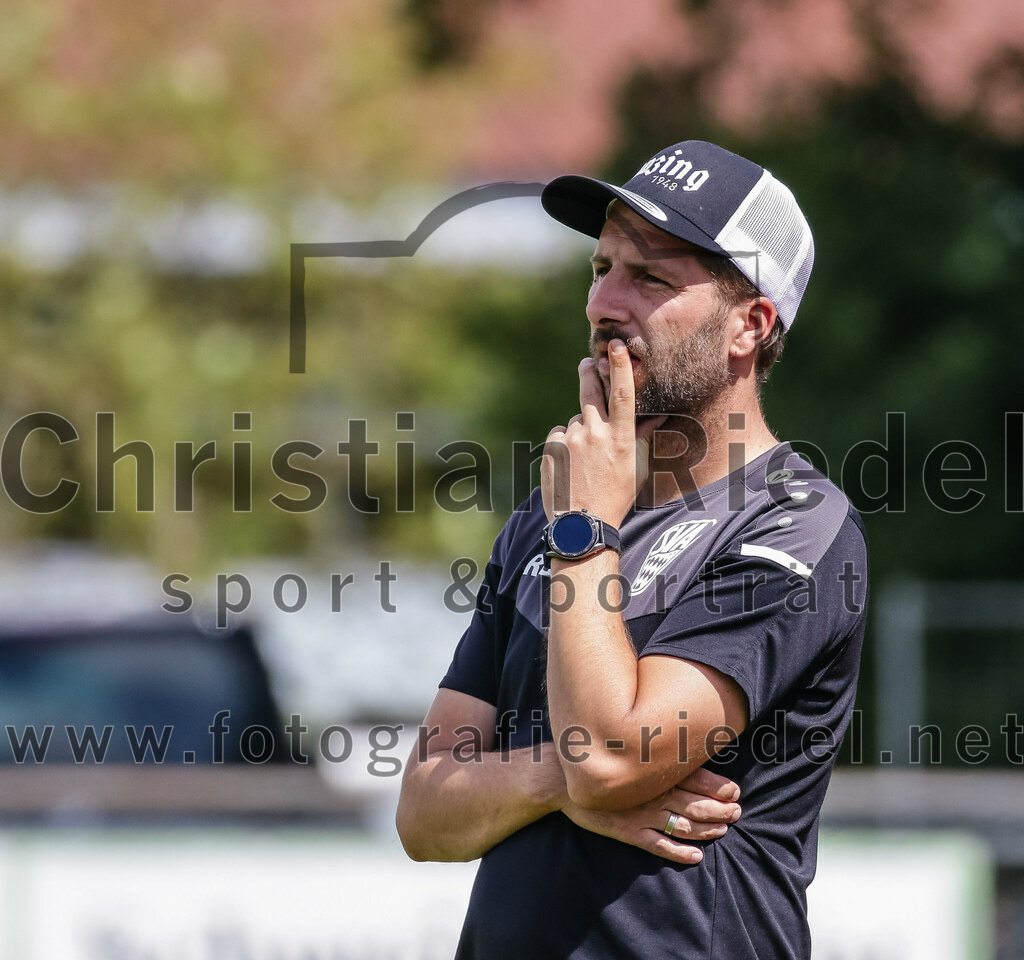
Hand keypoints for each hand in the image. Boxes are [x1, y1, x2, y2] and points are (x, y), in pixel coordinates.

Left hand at [541, 340, 666, 522]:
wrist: (581, 524)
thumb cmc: (616, 497)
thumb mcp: (638, 468)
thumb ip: (643, 438)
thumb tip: (656, 417)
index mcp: (621, 438)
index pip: (622, 394)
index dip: (620, 366)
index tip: (616, 345)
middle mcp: (595, 434)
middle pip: (590, 391)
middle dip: (589, 372)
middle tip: (588, 362)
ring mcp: (571, 440)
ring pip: (576, 421)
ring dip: (581, 431)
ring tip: (585, 460)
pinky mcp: (551, 448)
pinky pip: (559, 435)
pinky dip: (565, 443)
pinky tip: (571, 465)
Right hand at [561, 767, 740, 864]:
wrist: (562, 778)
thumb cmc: (596, 759)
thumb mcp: (625, 749)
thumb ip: (650, 751)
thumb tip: (678, 747)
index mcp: (652, 770)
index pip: (695, 778)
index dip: (718, 786)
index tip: (735, 790)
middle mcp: (651, 792)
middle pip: (695, 804)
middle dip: (720, 809)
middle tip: (737, 812)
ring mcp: (640, 814)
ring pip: (682, 825)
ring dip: (707, 830)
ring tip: (723, 830)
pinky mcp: (628, 831)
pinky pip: (659, 844)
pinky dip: (679, 852)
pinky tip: (696, 856)